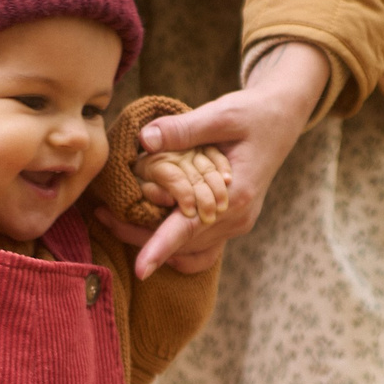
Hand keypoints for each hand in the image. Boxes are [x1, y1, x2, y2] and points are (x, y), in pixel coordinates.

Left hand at [124, 42, 330, 277]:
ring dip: (153, 242)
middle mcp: (237, 217)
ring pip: (189, 249)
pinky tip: (150, 230)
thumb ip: (183, 128)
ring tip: (115, 220)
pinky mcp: (232, 222)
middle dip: (140, 236)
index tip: (140, 270)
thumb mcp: (221, 113)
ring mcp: (237, 223)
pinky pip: (201, 248)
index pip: (191, 228)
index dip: (162, 248)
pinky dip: (175, 246)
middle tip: (101, 215)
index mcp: (237, 195)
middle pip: (182, 243)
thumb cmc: (253, 113)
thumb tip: (144, 140)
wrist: (282, 119)